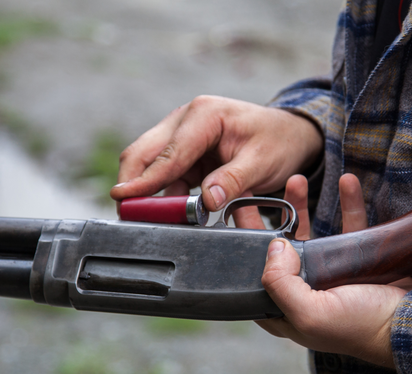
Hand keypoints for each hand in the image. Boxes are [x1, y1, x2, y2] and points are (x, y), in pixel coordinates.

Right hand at [109, 96, 322, 218]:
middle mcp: (186, 119)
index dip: (144, 180)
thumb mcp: (262, 162)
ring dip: (147, 193)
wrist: (289, 134)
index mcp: (204, 115)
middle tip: (127, 216)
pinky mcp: (185, 152)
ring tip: (148, 221)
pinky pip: (165, 175)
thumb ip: (233, 181)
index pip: (168, 153)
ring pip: (150, 165)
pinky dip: (163, 194)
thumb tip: (207, 201)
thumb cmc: (278, 141)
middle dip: (133, 185)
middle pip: (144, 153)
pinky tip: (168, 214)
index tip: (122, 199)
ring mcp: (182, 134)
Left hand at [256, 174, 411, 366]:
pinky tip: (346, 182)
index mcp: (285, 309)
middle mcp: (303, 291)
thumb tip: (274, 246)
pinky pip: (347, 225)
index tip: (233, 214)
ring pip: (309, 232)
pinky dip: (347, 203)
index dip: (240, 248)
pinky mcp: (355, 260)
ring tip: (297, 179)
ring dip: (302, 205)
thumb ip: (281, 284)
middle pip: (277, 250)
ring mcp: (329, 275)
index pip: (252, 276)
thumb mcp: (310, 314)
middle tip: (255, 190)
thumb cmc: (361, 327)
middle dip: (267, 218)